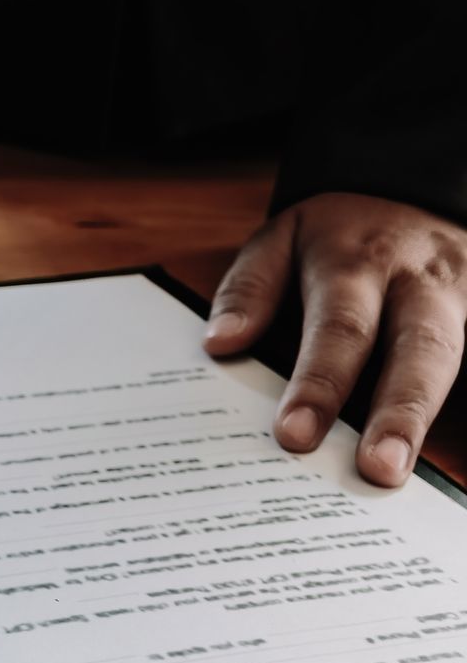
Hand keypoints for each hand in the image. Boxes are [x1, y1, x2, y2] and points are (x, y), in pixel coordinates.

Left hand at [205, 192, 466, 485]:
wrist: (412, 188)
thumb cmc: (334, 232)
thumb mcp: (281, 236)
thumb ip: (250, 286)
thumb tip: (219, 342)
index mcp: (356, 263)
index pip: (339, 326)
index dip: (319, 382)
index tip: (294, 435)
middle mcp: (416, 283)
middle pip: (418, 348)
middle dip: (397, 412)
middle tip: (375, 470)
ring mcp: (459, 300)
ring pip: (451, 360)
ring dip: (425, 419)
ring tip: (397, 474)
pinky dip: (449, 413)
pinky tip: (424, 457)